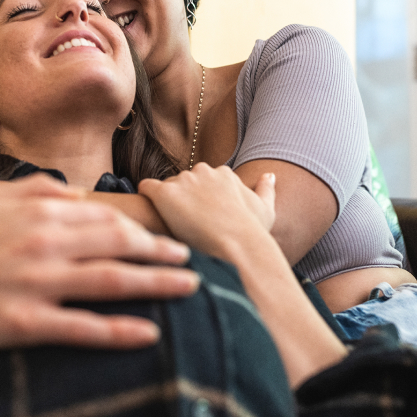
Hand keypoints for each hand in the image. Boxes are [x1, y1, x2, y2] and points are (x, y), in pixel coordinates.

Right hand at [0, 194, 198, 352]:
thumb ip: (36, 191)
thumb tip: (75, 193)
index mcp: (39, 216)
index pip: (106, 220)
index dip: (144, 232)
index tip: (170, 240)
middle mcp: (44, 245)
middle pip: (118, 247)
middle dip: (161, 255)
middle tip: (193, 264)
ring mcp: (36, 284)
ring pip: (110, 282)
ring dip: (156, 286)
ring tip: (189, 291)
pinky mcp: (25, 322)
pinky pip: (82, 328)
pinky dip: (119, 331)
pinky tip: (149, 334)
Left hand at [137, 164, 275, 259]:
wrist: (237, 246)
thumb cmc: (252, 233)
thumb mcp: (266, 210)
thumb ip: (265, 190)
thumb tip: (269, 175)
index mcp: (223, 173)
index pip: (202, 180)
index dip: (199, 200)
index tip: (199, 217)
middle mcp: (202, 171)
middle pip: (183, 182)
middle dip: (182, 200)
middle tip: (183, 224)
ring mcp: (182, 180)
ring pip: (166, 187)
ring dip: (165, 203)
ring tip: (166, 224)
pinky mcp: (164, 192)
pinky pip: (147, 187)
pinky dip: (146, 198)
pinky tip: (149, 213)